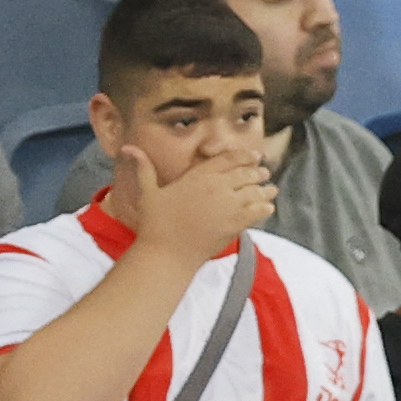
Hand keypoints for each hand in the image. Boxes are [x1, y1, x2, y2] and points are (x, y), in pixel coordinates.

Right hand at [119, 144, 273, 261]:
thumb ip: (143, 169)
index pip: (227, 159)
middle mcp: (216, 187)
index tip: (254, 156)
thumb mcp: (148, 193)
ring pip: (254, 191)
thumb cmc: (155, 225)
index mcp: (197, 176)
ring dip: (264, 189)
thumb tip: (128, 147)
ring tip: (271, 189)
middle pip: (245, 173)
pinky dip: (265, 208)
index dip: (243, 155)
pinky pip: (257, 211)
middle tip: (264, 172)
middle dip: (257, 172)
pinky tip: (269, 207)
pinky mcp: (235, 224)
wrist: (167, 253)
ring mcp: (228, 205)